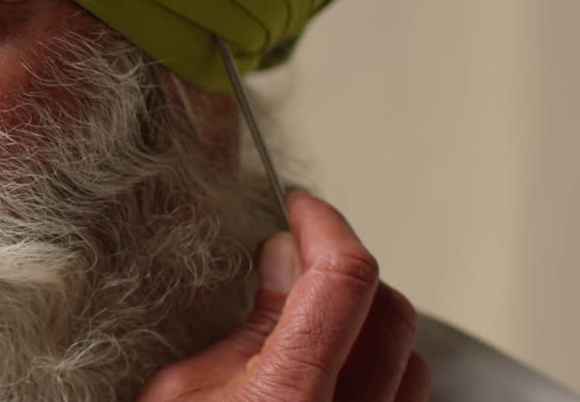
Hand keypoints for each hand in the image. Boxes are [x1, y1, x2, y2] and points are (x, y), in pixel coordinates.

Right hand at [138, 192, 430, 400]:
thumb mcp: (179, 393)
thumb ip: (245, 325)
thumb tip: (280, 256)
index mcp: (289, 397)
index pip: (343, 278)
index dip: (324, 224)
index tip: (298, 205)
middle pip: (390, 310)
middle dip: (344, 268)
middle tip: (293, 256)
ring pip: (410, 357)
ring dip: (368, 320)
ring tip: (309, 312)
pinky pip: (404, 400)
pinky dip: (375, 365)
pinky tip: (328, 364)